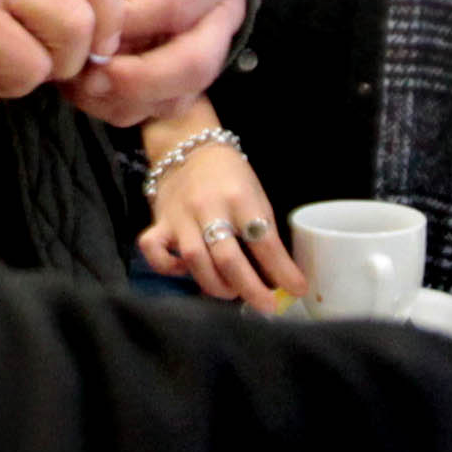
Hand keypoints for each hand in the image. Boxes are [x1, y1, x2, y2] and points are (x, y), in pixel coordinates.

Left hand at [72, 0, 248, 123]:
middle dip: (137, 79)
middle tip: (86, 78)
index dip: (127, 24)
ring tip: (80, 86)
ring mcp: (214, 46)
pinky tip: (89, 91)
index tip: (84, 29)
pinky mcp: (191, 71)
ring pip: (182, 95)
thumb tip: (87, 10)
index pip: (175, 5)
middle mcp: (227, 10)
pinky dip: (125, 108)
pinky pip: (165, 107)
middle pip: (194, 63)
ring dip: (127, 100)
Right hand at [139, 124, 303, 307]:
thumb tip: (277, 276)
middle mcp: (209, 207)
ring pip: (195, 261)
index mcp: (240, 198)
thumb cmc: (230, 175)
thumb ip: (263, 232)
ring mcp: (180, 216)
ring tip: (231, 292)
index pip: (264, 241)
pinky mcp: (158, 222)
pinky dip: (168, 268)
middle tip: (266, 306)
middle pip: (227, 258)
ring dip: (216, 285)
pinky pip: (154, 251)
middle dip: (250, 288)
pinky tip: (186, 272)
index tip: (297, 290)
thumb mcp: (256, 195)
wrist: (187, 145)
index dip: (283, 270)